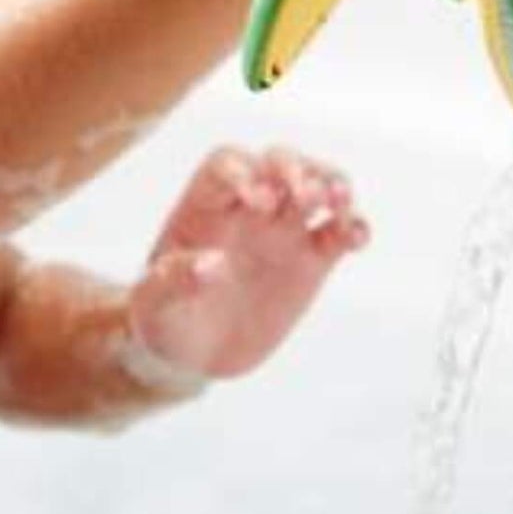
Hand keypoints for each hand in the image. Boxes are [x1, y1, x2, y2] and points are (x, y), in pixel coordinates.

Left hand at [122, 145, 368, 384]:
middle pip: (277, 161)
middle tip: (305, 196)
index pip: (226, 164)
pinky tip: (358, 239)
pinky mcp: (311, 259)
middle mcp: (248, 206)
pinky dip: (353, 226)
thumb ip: (174, 281)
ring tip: (341, 201)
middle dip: (294, 169)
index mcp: (205, 203)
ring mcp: (283, 229)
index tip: (257, 202)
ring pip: (317, 185)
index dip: (244, 173)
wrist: (191, 353)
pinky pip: (338, 231)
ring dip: (332, 183)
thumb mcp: (154, 303)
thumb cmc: (162, 316)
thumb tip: (212, 265)